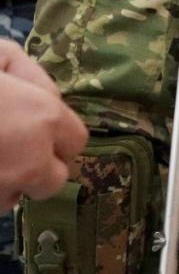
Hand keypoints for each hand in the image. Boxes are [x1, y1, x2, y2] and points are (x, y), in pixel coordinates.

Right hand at [0, 41, 88, 210]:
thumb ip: (29, 75)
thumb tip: (45, 97)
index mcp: (42, 118)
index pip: (76, 142)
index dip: (57, 136)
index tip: (36, 129)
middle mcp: (28, 161)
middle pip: (52, 180)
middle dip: (36, 168)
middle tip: (8, 149)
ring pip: (11, 198)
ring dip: (2, 183)